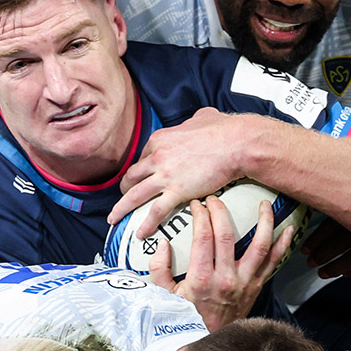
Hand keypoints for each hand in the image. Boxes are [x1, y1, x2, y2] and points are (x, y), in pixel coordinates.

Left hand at [108, 108, 245, 236]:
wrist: (236, 144)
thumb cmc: (224, 130)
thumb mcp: (203, 117)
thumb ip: (194, 121)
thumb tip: (199, 119)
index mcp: (160, 139)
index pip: (143, 157)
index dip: (141, 169)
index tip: (141, 177)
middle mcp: (157, 156)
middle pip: (132, 176)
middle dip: (124, 188)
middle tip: (123, 197)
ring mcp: (165, 175)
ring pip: (135, 195)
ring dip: (122, 209)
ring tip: (114, 219)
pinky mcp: (177, 191)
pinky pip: (156, 211)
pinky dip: (146, 224)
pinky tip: (140, 233)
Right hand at [148, 196, 294, 329]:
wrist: (207, 343)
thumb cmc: (184, 318)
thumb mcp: (164, 296)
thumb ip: (158, 269)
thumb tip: (163, 244)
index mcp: (201, 278)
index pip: (203, 236)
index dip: (200, 215)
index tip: (197, 204)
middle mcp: (226, 278)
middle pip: (227, 235)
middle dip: (221, 211)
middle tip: (216, 199)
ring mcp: (245, 283)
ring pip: (259, 246)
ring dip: (264, 222)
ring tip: (264, 204)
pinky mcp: (256, 287)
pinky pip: (274, 263)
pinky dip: (283, 245)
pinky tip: (288, 230)